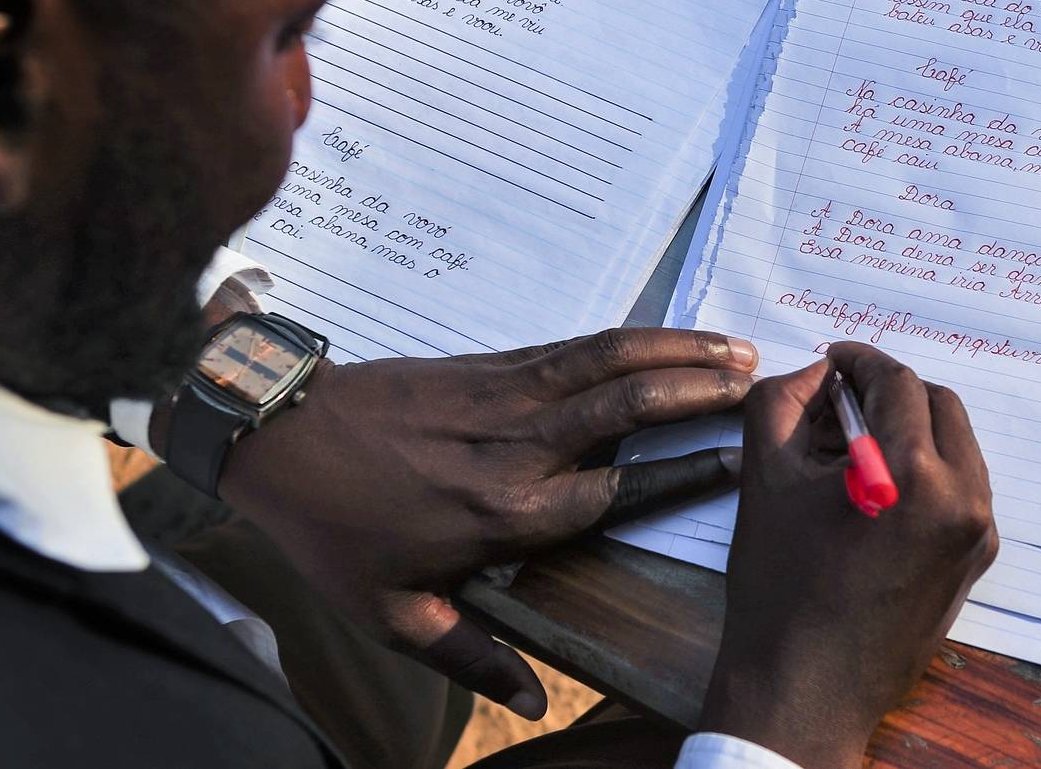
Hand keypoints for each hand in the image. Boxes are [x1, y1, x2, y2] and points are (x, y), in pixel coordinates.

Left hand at [215, 328, 758, 718]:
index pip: (618, 488)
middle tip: (761, 384)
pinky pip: (576, 346)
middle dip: (703, 391)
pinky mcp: (491, 364)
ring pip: (611, 360)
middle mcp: (519, 446)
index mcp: (507, 513)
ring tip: (736, 350)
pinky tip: (667, 340)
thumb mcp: (394, 616)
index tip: (739, 460)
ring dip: (679, 351)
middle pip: (631, 406)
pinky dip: (631, 338)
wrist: (278, 435)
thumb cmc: (336, 534)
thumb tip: (536, 702)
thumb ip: (471, 658)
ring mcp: (506, 395)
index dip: (685, 470)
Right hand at [700, 342, 996, 768]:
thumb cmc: (780, 589)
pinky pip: (959, 489)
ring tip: (850, 449)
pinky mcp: (974, 564)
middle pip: (938, 406)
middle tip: (837, 404)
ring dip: (909, 430)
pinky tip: (873, 490)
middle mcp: (964, 501)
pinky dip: (924, 471)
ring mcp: (976, 536)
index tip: (833, 361)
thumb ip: (783, 401)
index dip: (861, 362)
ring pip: (955, 446)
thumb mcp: (764, 478)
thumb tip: (817, 375)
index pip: (898, 384)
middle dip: (889, 394)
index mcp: (917, 476)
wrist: (804, 692)